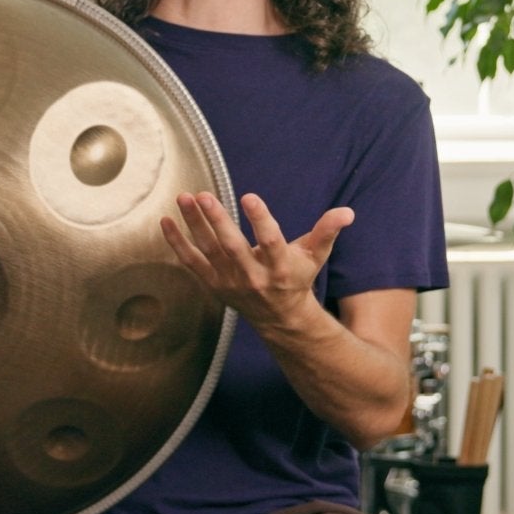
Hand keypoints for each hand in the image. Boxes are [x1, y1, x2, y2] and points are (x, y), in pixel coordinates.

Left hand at [160, 191, 352, 330]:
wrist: (279, 317)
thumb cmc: (297, 277)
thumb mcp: (315, 255)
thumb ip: (327, 231)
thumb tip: (347, 212)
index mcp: (279, 267)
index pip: (270, 241)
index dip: (260, 219)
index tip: (250, 197)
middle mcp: (253, 276)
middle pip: (232, 247)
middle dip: (217, 221)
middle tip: (204, 196)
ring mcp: (230, 282)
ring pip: (208, 251)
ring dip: (194, 224)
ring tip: (184, 197)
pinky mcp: (213, 283)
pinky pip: (190, 261)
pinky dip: (176, 243)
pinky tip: (166, 220)